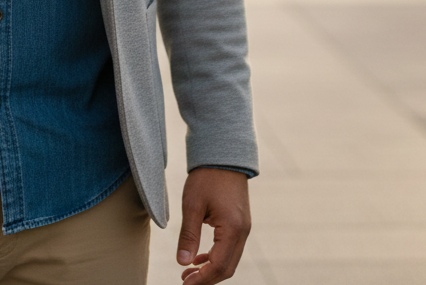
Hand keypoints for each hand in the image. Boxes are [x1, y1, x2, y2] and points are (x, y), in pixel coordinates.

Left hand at [176, 168, 250, 283]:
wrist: (223, 154)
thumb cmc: (207, 177)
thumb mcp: (192, 205)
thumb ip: (189, 236)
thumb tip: (182, 263)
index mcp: (232, 228)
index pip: (218, 266)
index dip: (201, 279)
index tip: (184, 284)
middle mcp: (243, 231)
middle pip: (227, 268)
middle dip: (207, 279)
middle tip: (185, 282)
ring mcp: (244, 227)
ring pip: (230, 260)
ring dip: (211, 270)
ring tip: (189, 272)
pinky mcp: (240, 222)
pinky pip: (231, 248)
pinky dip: (216, 257)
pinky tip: (199, 258)